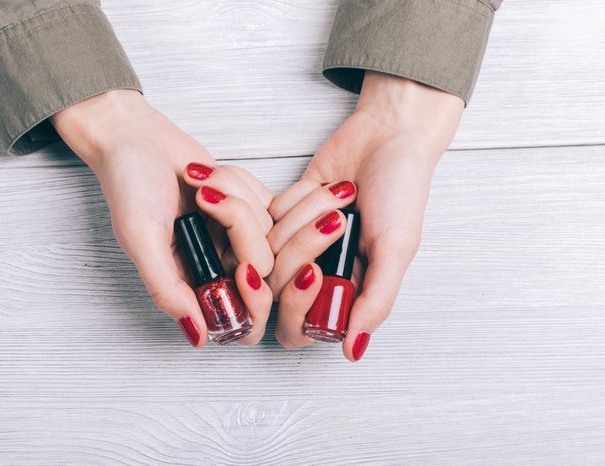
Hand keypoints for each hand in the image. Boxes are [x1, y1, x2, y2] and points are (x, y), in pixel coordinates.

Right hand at [51, 90, 273, 346]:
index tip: (241, 268)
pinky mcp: (247, 207)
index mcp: (191, 286)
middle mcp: (216, 267)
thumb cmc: (130, 186)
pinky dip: (240, 182)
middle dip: (239, 226)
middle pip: (261, 270)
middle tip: (206, 197)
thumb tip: (199, 337)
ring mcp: (234, 237)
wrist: (136, 138)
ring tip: (196, 179)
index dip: (252, 301)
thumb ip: (167, 289)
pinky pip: (267, 201)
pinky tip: (207, 174)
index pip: (242, 319)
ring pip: (267, 229)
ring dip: (233, 194)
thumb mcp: (141, 239)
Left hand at [268, 71, 463, 360]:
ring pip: (267, 247)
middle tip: (339, 218)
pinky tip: (323, 185)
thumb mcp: (396, 249)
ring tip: (341, 194)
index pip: (298, 327)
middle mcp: (316, 276)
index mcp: (344, 295)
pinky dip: (295, 197)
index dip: (297, 304)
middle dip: (304, 246)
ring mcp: (295, 245)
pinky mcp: (282, 214)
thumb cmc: (401, 193)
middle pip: (276, 286)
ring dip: (305, 214)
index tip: (315, 271)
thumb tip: (352, 352)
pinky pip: (265, 215)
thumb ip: (376, 302)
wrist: (386, 136)